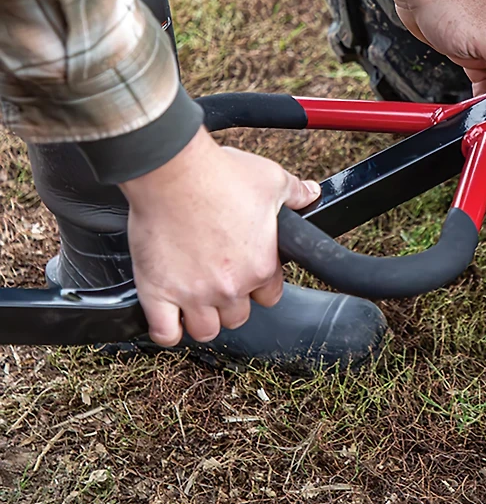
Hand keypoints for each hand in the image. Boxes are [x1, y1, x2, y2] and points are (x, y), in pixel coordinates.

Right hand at [119, 128, 319, 345]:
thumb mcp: (271, 180)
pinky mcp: (158, 292)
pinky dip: (168, 331)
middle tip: (219, 279)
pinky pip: (165, 332)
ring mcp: (193, 293)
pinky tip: (171, 318)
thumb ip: (295, 194)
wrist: (173, 171)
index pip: (270, 296)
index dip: (260, 284)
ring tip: (196, 299)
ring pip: (205, 330)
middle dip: (231, 302)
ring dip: (203, 318)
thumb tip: (310, 194)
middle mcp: (231, 286)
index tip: (248, 271)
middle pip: (237, 316)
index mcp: (261, 265)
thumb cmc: (220, 175)